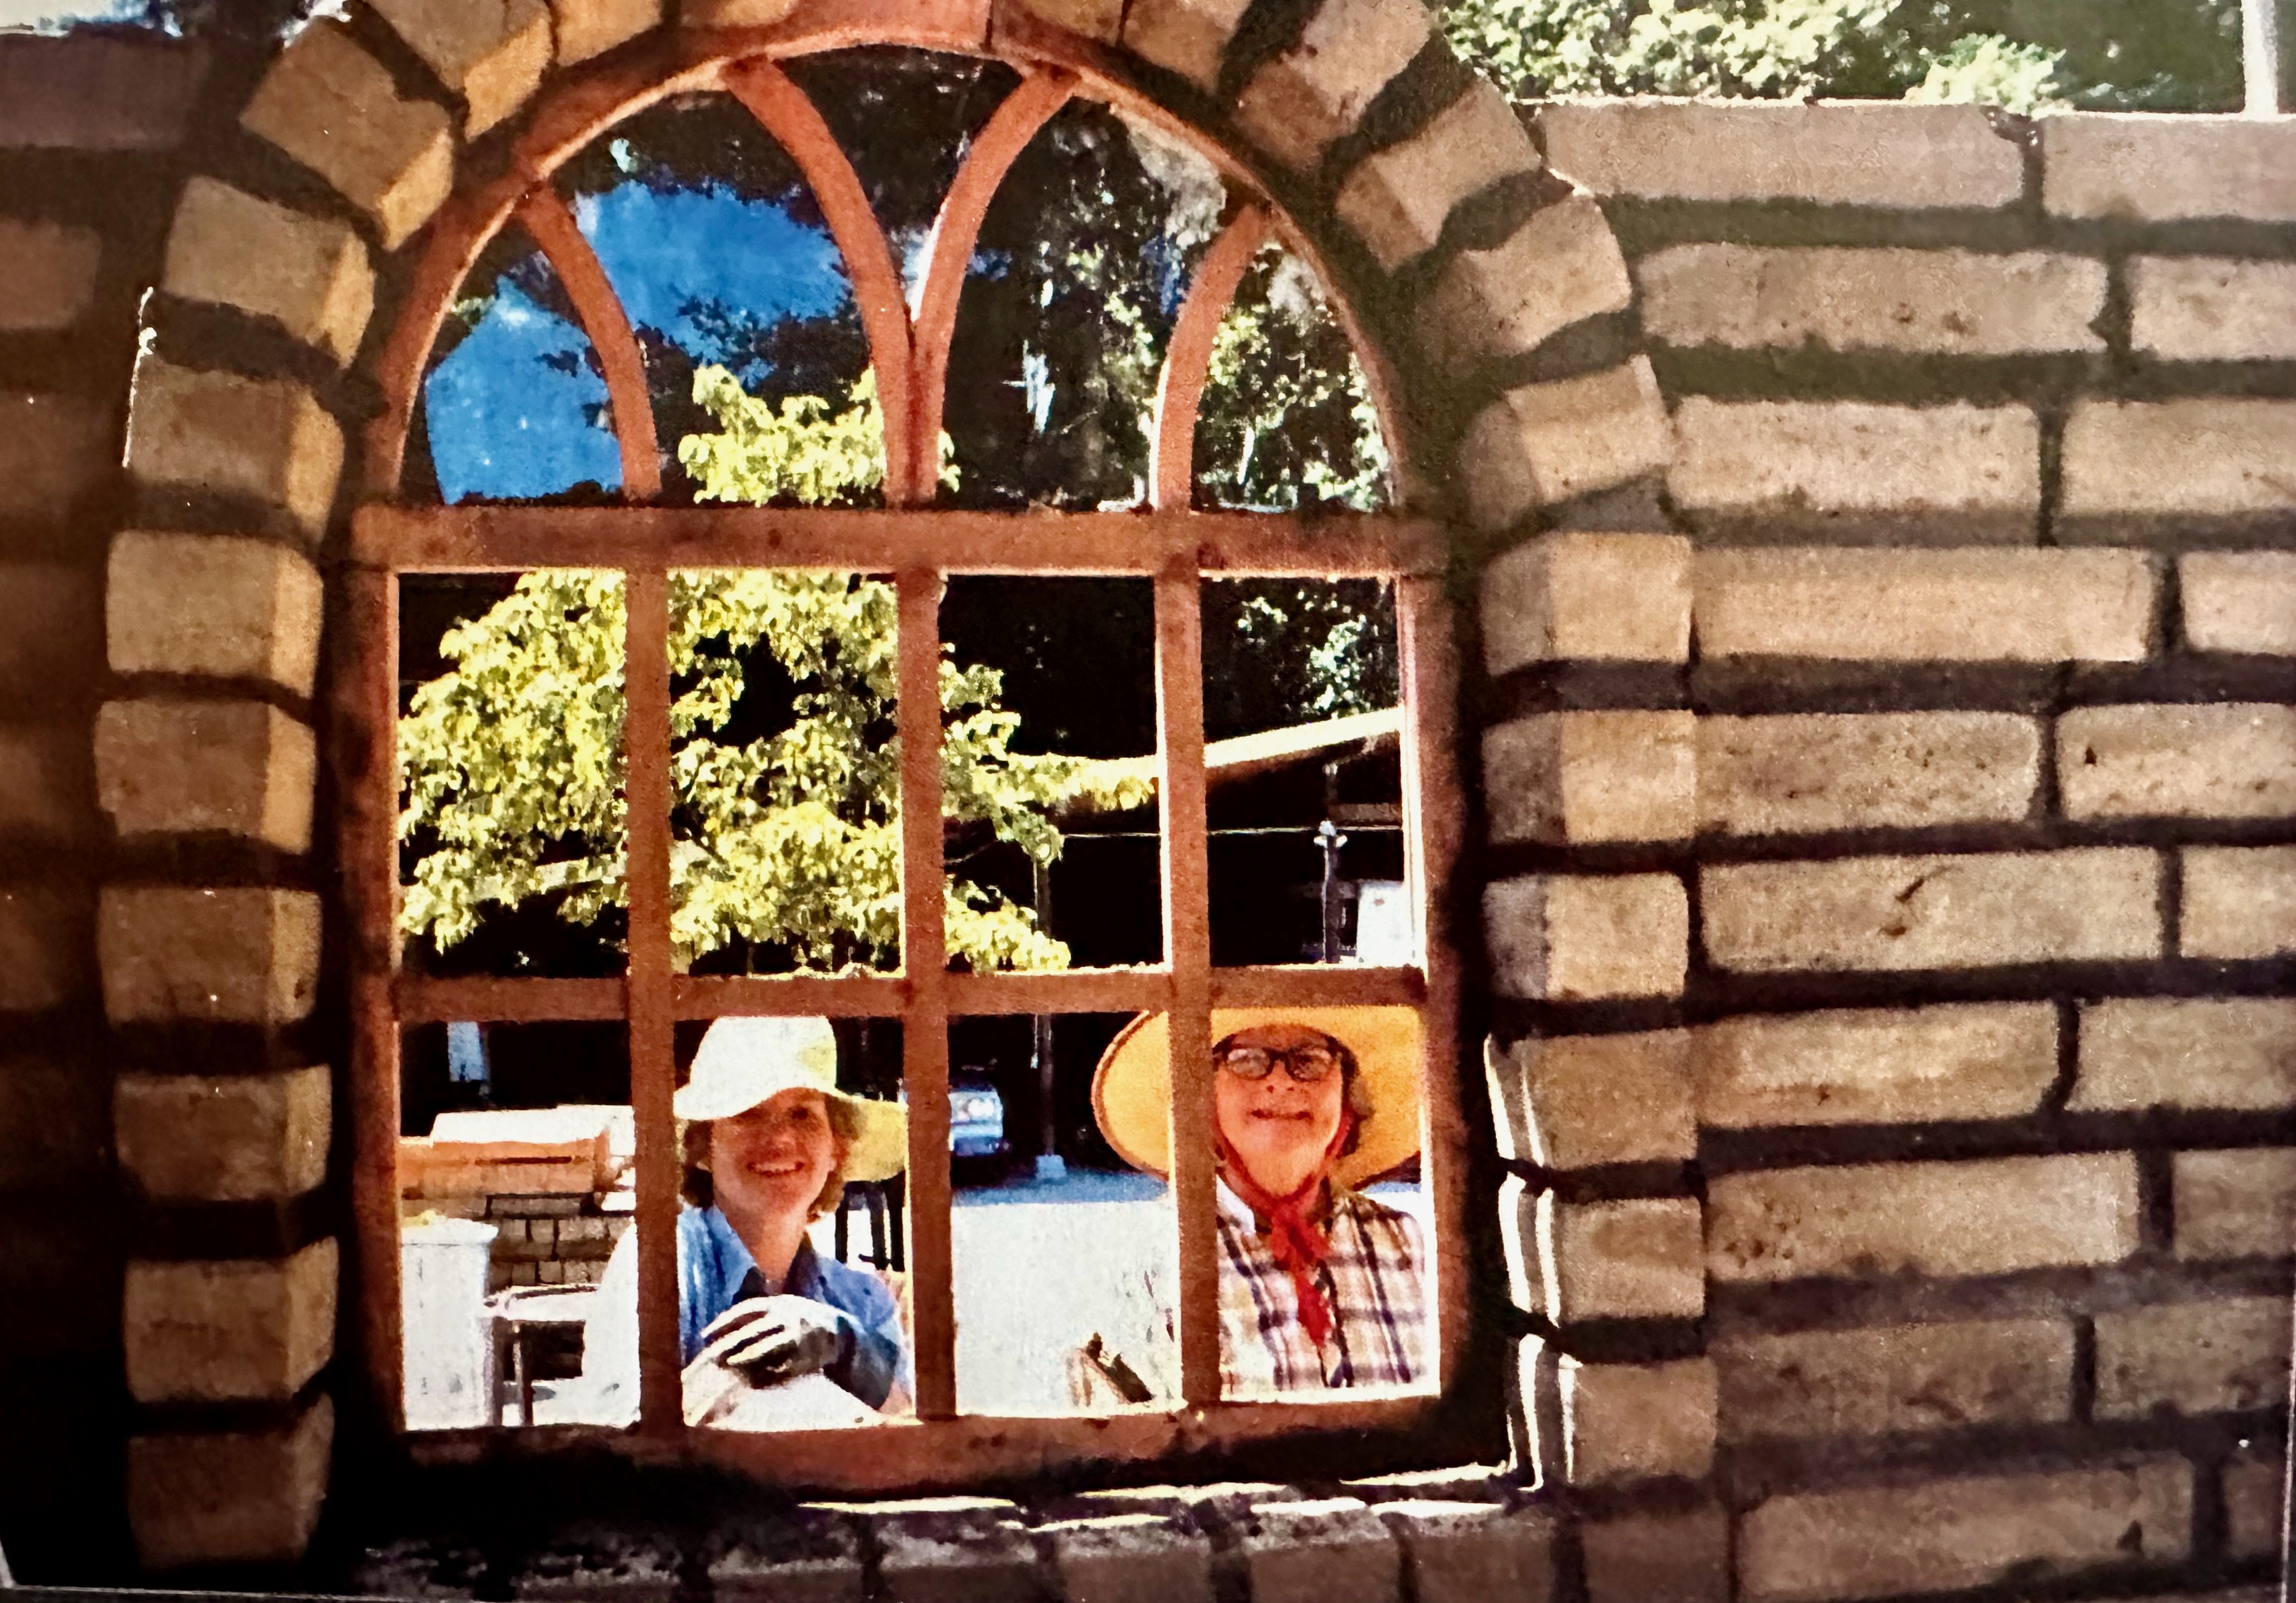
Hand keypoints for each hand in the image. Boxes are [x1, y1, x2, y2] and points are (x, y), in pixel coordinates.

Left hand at [691, 1295, 853, 1386]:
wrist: (841, 1334)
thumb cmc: (804, 1320)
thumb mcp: (786, 1306)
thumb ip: (761, 1311)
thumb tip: (726, 1322)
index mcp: (782, 1303)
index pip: (747, 1309)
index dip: (725, 1321)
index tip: (706, 1333)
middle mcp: (790, 1316)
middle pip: (754, 1330)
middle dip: (731, 1343)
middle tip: (713, 1355)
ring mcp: (799, 1337)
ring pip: (766, 1349)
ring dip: (745, 1359)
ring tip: (729, 1365)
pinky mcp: (807, 1356)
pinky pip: (781, 1366)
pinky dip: (765, 1373)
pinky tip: (751, 1378)